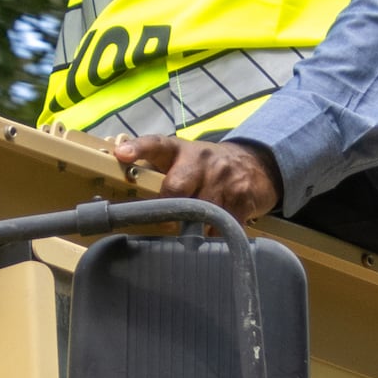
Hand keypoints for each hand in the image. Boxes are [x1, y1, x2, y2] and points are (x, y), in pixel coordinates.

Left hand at [112, 133, 279, 221]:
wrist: (256, 164)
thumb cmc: (207, 168)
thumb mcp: (183, 161)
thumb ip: (157, 174)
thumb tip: (126, 200)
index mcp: (180, 150)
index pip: (156, 145)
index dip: (138, 149)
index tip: (122, 154)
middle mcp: (201, 159)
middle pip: (175, 187)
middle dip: (169, 207)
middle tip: (168, 219)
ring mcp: (223, 177)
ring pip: (198, 212)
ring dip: (193, 224)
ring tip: (196, 221)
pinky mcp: (242, 197)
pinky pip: (220, 225)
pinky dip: (215, 232)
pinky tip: (216, 225)